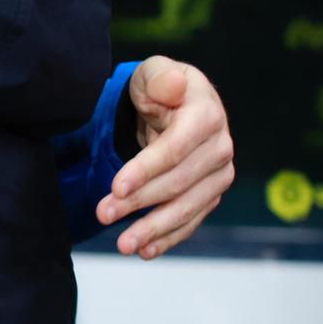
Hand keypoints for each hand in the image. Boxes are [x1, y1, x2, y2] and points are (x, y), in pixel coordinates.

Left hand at [95, 56, 234, 258]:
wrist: (176, 103)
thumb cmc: (160, 86)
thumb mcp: (154, 73)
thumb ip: (160, 78)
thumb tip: (172, 86)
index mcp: (206, 115)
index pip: (175, 148)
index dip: (146, 169)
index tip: (115, 187)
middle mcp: (220, 147)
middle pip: (177, 182)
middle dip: (138, 202)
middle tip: (102, 214)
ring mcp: (218, 173)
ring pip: (186, 207)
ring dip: (153, 228)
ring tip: (123, 244)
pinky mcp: (210, 192)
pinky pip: (191, 219)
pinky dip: (168, 237)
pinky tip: (146, 250)